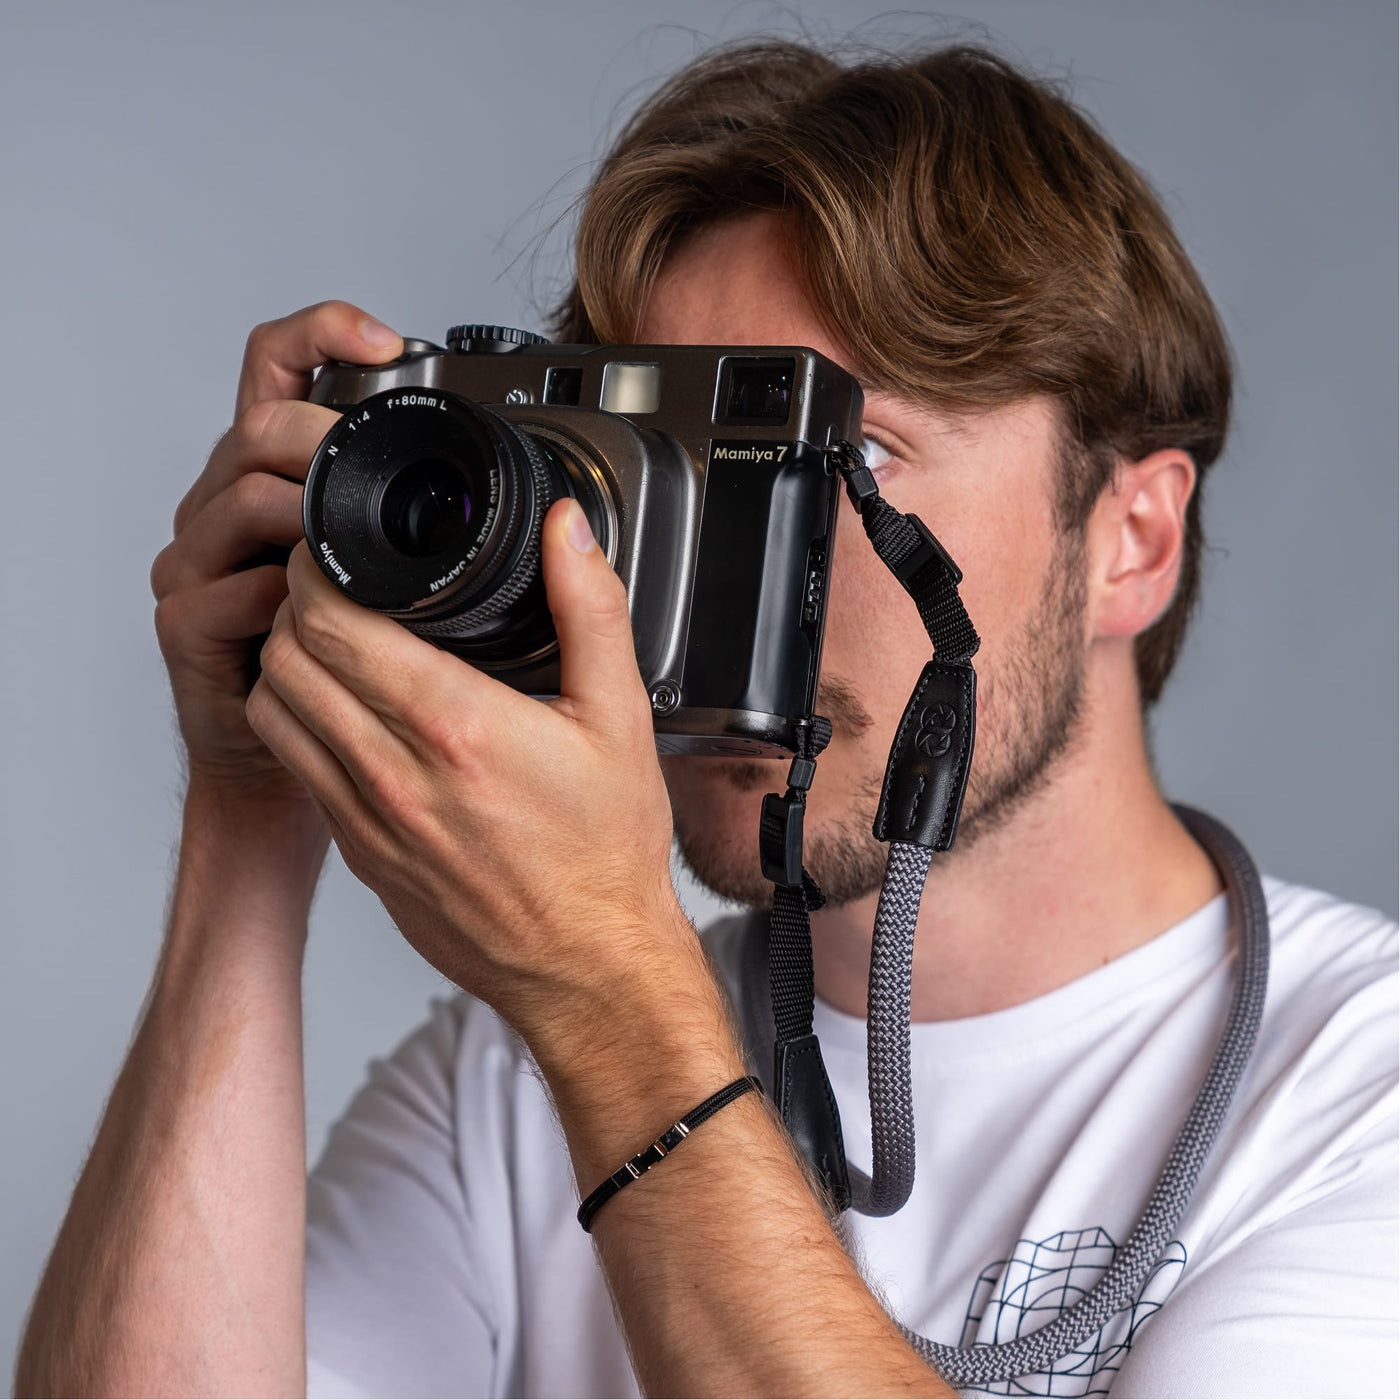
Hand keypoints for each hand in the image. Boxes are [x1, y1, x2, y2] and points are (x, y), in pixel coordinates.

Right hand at [150, 301, 402, 806]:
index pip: (280, 370)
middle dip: (319, 434)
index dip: (321, 335)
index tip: (386, 339)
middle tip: (378, 460)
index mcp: (286, 476)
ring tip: (357, 531)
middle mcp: (232, 505)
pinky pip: (219, 593)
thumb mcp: (408, 581)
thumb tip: (544, 503)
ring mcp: (201, 562)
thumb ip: (445, 527)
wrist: (300, 762)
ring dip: (301, 508)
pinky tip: (315, 609)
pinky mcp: (187, 625)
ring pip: (235, 498)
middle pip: (256, 426)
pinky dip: (272, 596)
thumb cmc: (361, 667)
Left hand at [245, 499, 689, 1044]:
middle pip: (286, 658)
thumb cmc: (606, 853)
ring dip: (287, 662)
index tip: (336, 550)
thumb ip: (591, 610)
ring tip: (331, 641)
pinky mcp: (360, 854)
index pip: (331, 624)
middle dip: (296, 605)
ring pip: (273, 712)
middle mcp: (396, 774)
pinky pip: (296, 767)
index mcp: (456, 727)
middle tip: (332, 584)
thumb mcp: (620, 717)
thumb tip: (564, 530)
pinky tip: (345, 709)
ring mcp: (368, 821)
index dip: (316, 570)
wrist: (587, 965)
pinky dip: (301, 721)